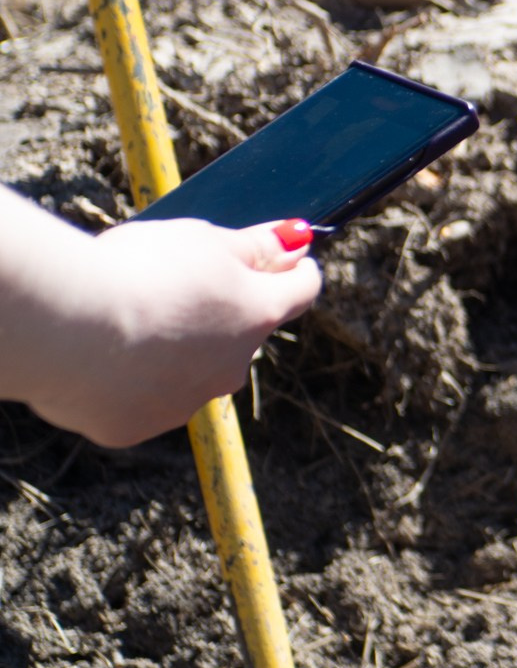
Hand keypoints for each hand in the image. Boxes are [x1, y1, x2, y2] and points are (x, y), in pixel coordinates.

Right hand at [0, 191, 320, 446]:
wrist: (65, 326)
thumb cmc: (136, 271)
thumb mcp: (201, 240)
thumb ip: (252, 246)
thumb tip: (297, 241)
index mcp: (257, 315)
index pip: (300, 289)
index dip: (291, 269)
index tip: (281, 255)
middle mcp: (232, 368)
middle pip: (239, 335)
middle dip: (217, 312)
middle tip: (171, 283)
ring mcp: (186, 403)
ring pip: (188, 371)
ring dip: (170, 348)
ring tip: (120, 319)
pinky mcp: (136, 427)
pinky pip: (139, 399)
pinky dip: (125, 379)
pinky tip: (95, 355)